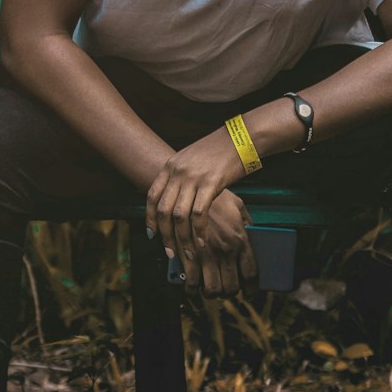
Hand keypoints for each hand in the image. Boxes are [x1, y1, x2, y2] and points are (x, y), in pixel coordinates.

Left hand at [145, 129, 256, 296]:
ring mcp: (193, 177)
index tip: (152, 235)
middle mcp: (178, 172)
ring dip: (182, 239)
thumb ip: (180, 176)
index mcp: (171, 165)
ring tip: (188, 254)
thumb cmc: (219, 150)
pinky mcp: (211, 183)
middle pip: (163, 210)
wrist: (241, 137)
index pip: (152, 196)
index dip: (150, 218)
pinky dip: (199, 231)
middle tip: (170, 252)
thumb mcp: (192, 159)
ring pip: (179, 216)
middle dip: (165, 236)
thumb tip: (175, 198)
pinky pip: (199, 214)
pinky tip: (203, 242)